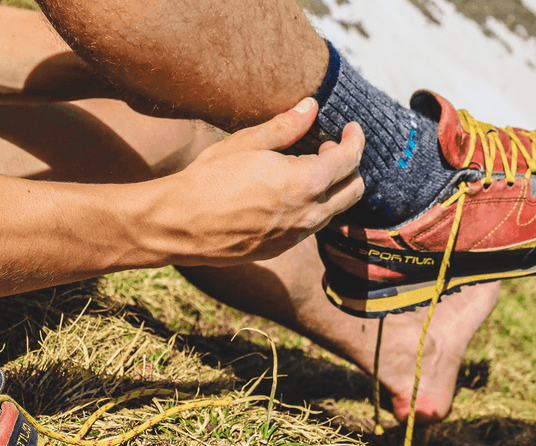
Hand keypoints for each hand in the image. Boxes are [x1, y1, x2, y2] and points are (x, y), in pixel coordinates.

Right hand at [139, 98, 364, 265]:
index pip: (349, 161)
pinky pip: (311, 226)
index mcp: (305, 183)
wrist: (180, 224)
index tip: (351, 129)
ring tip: (305, 169)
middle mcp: (309, 214)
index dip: (355, 140)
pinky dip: (312, 207)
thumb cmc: (210, 178)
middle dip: (349, 166)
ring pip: (334, 211)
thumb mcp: (248, 143)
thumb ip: (286, 126)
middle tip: (326, 148)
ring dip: (331, 188)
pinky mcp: (281, 248)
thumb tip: (311, 107)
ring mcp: (296, 236)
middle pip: (353, 190)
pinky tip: (288, 194)